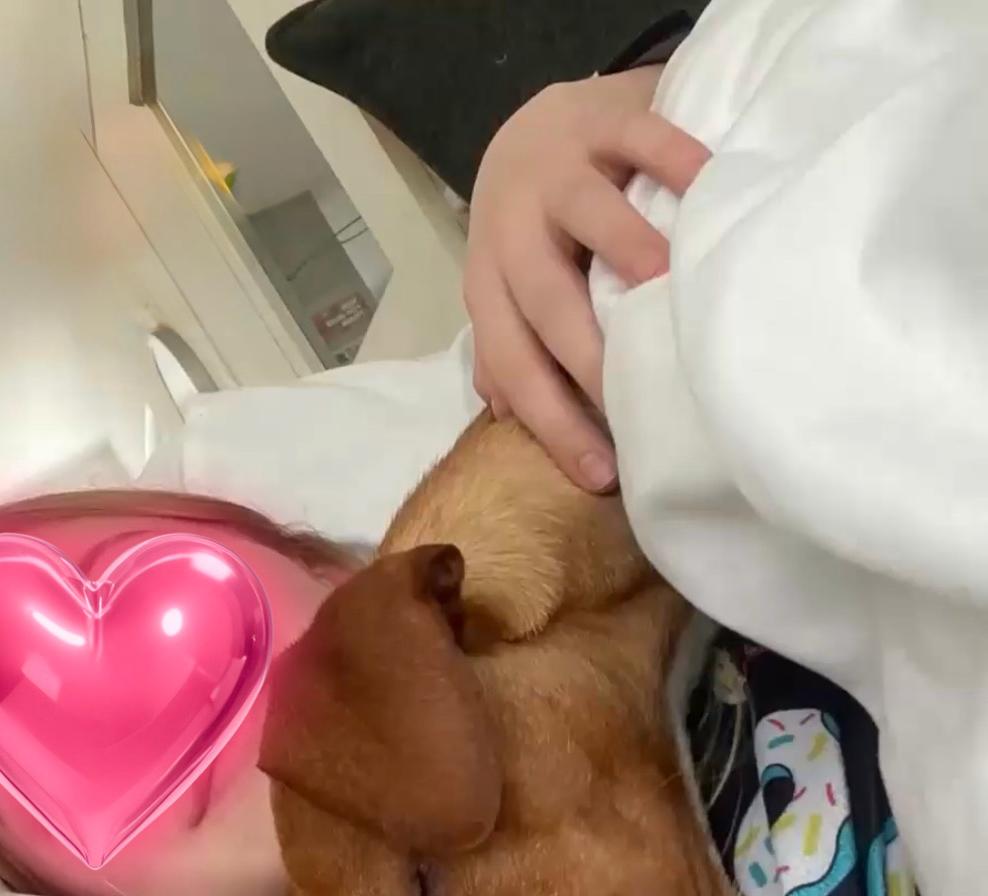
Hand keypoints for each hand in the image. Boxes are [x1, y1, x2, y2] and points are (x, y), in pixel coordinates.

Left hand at [465, 67, 709, 489]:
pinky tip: (706, 188)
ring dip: (621, 246)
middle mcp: (512, 232)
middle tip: (633, 408)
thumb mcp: (510, 293)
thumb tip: (511, 420)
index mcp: (491, 287)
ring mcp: (555, 171)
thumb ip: (510, 351)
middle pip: (544, 300)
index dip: (552, 423)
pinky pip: (636, 136)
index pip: (515, 365)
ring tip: (663, 285)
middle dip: (585, 359)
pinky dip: (669, 158)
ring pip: (585, 211)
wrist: (532, 127)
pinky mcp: (599, 118)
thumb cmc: (534, 234)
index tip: (600, 476)